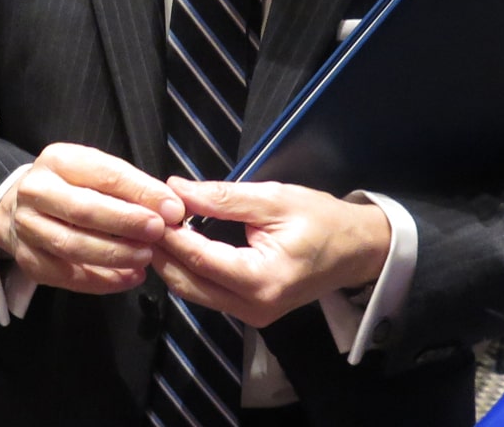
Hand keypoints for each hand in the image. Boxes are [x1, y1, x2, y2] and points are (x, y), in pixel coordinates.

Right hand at [0, 143, 185, 295]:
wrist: (19, 208)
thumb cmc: (70, 188)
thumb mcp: (96, 173)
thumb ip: (131, 188)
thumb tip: (171, 208)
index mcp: (57, 161)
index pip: (103, 174)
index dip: (140, 192)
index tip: (172, 208)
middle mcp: (35, 192)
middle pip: (83, 210)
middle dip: (126, 223)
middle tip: (158, 232)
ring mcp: (27, 228)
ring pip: (72, 246)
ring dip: (115, 254)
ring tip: (145, 257)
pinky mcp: (29, 260)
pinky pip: (67, 276)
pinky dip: (102, 280)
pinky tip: (130, 277)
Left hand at [151, 177, 390, 328]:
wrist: (357, 249)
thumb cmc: (321, 220)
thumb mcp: (273, 199)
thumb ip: (222, 198)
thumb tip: (175, 189)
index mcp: (261, 279)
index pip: (198, 257)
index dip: (169, 233)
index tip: (150, 208)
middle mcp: (253, 307)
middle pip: (187, 283)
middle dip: (162, 252)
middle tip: (146, 219)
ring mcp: (252, 315)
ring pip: (193, 292)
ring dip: (172, 262)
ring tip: (160, 228)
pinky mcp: (251, 312)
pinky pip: (208, 293)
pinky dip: (190, 270)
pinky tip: (181, 244)